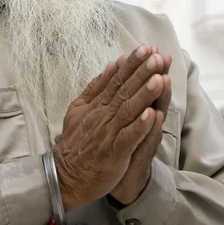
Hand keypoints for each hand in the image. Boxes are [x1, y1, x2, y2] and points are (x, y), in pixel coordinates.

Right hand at [53, 45, 166, 211]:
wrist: (64, 175)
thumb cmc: (76, 141)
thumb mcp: (79, 108)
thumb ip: (96, 87)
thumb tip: (111, 65)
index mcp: (97, 104)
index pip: (117, 80)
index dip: (132, 64)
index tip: (146, 49)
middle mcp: (103, 115)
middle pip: (124, 91)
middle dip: (142, 72)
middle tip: (156, 56)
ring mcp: (108, 133)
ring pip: (128, 110)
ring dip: (144, 94)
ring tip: (159, 79)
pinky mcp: (113, 153)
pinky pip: (127, 138)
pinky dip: (139, 126)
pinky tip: (151, 115)